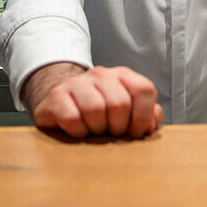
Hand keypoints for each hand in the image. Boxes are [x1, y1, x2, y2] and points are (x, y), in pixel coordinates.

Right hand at [23, 62, 163, 138]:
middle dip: (117, 126)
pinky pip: (72, 119)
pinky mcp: (56, 96)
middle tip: (109, 131)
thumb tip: (150, 125)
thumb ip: (147, 115)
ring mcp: (77, 83)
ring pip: (95, 110)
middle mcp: (100, 74)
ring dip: (96, 129)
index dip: (143, 116)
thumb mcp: (127, 110)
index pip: (144, 90)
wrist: (61, 99)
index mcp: (123, 76)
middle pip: (119, 104)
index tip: (135, 131)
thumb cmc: (100, 109)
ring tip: (93, 130)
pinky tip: (77, 130)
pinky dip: (77, 132)